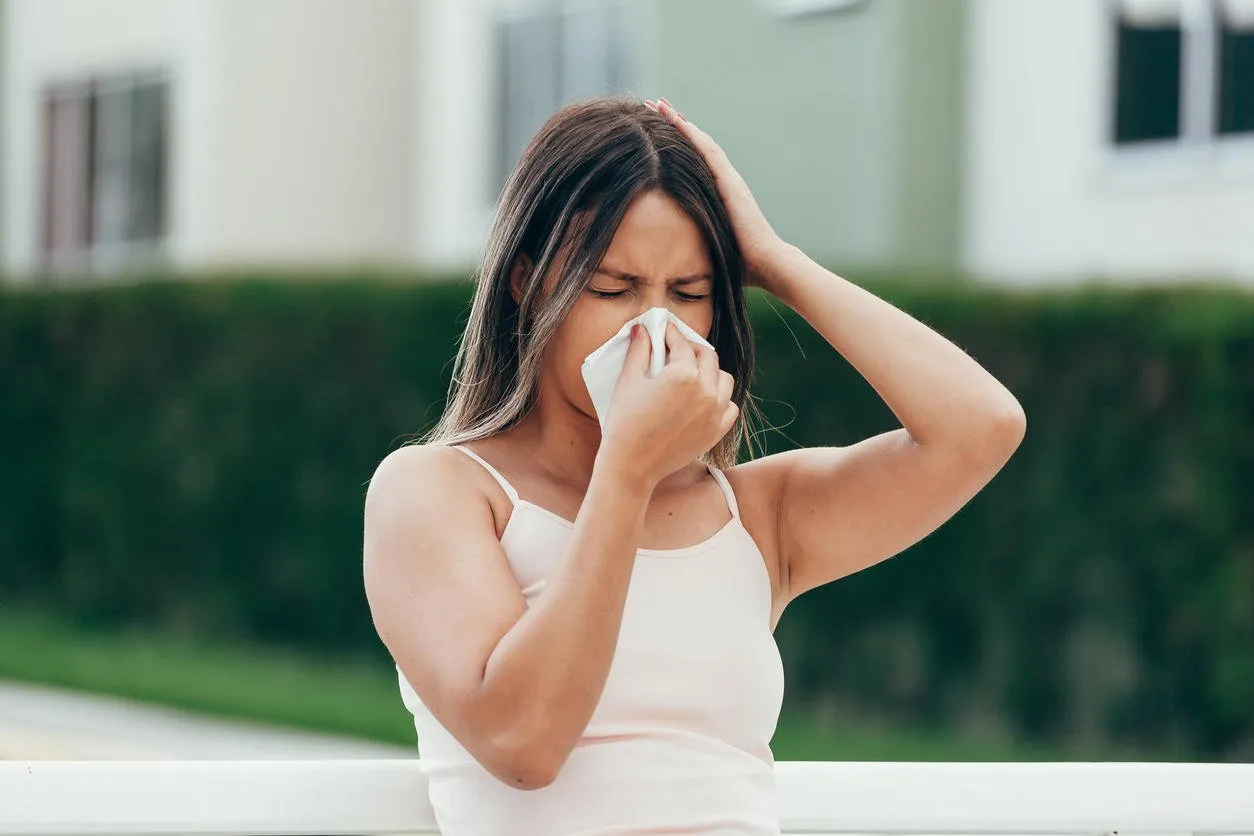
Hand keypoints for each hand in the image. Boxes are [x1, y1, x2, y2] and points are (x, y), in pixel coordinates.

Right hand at [597, 321, 737, 486]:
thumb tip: (642, 329)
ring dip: (711, 372)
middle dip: (692, 349)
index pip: (681, 344)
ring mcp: (715, 412)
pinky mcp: (716, 431)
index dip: (671, 334)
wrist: (632, 465)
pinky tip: (703, 399)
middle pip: (708, 357)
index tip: (665, 331)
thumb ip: (639, 351)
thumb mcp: (628, 381)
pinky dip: (720, 399)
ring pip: (724, 379)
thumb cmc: (625, 423)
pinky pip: (729, 407)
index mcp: (684, 375)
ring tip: (693, 375)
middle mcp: (706, 391)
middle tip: (677, 351)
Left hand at [646, 97, 786, 290]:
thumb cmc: (740, 266)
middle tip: (651, 107)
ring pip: (699, 142)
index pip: (691, 164)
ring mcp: (728, 179)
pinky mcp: (730, 181)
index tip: (651, 131)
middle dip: (672, 126)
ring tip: (658, 104)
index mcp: (717, 196)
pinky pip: (708, 151)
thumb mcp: (706, 250)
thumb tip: (668, 264)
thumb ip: (692, 247)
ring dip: (678, 122)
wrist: (766, 265)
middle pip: (694, 146)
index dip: (673, 146)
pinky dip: (691, 133)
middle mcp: (724, 182)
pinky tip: (675, 118)